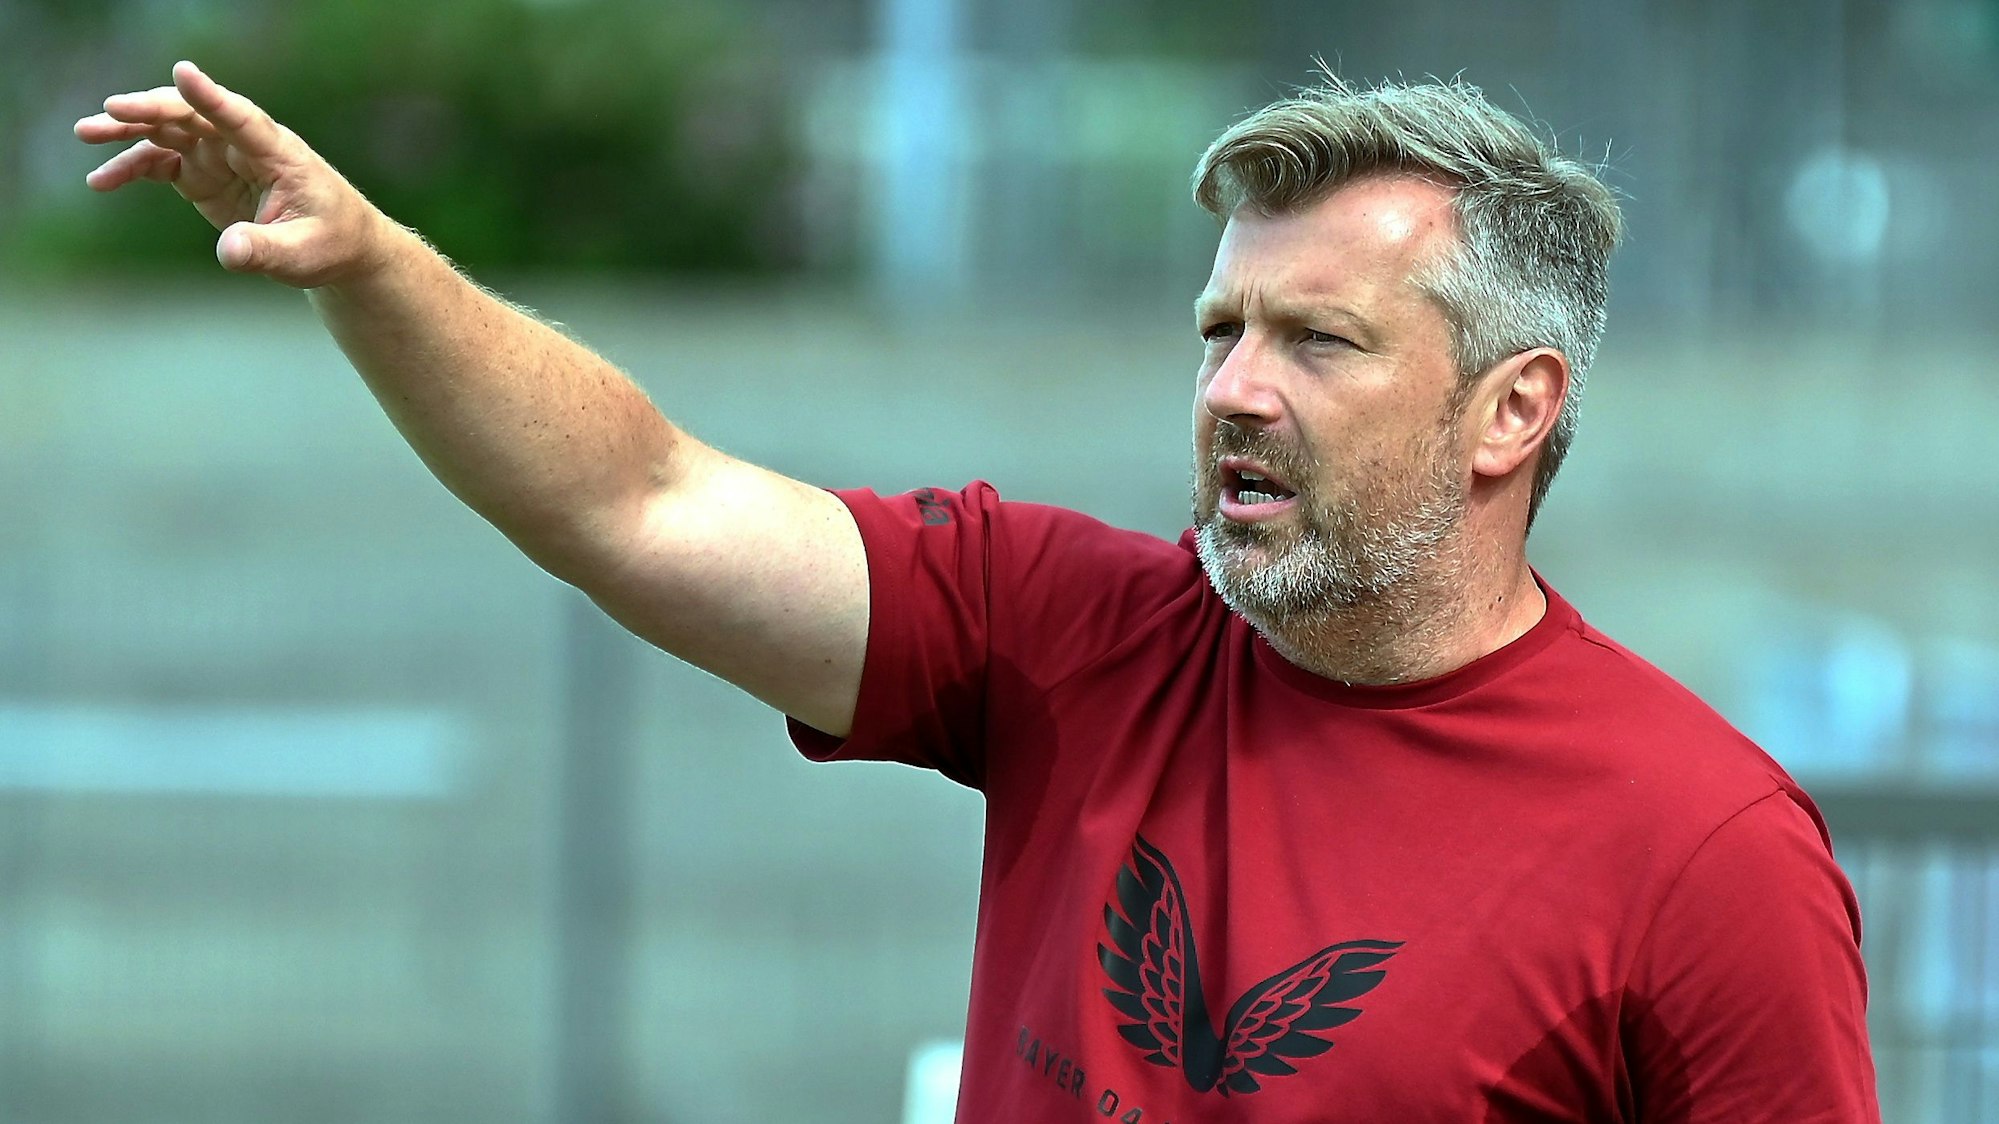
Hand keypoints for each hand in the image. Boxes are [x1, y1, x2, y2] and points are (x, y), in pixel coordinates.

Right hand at [75, 60, 393, 287]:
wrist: (335, 246)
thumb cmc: (329, 243)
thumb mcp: (302, 254)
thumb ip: (265, 250)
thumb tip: (229, 251)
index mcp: (277, 153)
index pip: (242, 118)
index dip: (212, 97)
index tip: (184, 72)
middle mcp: (244, 146)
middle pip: (193, 115)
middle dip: (152, 109)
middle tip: (111, 109)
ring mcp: (220, 156)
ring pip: (169, 131)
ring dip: (129, 131)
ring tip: (87, 134)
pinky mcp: (204, 175)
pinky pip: (161, 162)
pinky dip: (132, 168)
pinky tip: (101, 181)